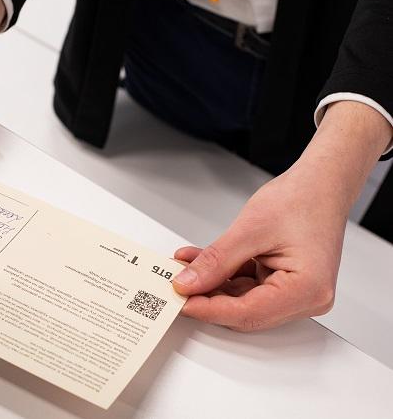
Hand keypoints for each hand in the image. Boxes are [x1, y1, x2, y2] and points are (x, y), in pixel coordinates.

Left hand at [172, 101, 392, 330]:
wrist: (320, 183)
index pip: (248, 313)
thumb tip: (188, 284)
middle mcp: (306, 298)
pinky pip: (245, 285)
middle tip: (175, 285)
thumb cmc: (303, 199)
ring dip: (210, 284)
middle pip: (245, 312)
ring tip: (183, 266)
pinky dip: (222, 275)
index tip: (180, 301)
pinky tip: (199, 261)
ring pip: (241, 300)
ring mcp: (295, 292)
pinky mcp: (283, 282)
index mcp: (308, 289)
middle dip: (207, 297)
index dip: (209, 309)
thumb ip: (216, 261)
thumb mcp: (249, 230)